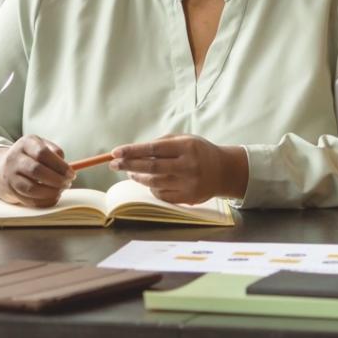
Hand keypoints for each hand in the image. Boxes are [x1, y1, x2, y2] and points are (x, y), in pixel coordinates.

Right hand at [0, 134, 71, 206]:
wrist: (2, 169)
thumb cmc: (29, 157)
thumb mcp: (40, 146)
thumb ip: (54, 153)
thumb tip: (68, 168)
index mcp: (26, 143)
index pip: (43, 153)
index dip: (59, 165)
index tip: (71, 174)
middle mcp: (15, 157)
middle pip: (36, 170)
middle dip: (56, 180)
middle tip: (67, 184)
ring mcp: (10, 175)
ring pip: (32, 188)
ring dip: (51, 193)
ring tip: (60, 191)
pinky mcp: (10, 190)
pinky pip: (29, 200)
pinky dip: (44, 201)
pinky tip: (53, 197)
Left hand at [111, 134, 247, 203]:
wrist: (224, 171)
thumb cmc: (199, 151)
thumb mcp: (185, 139)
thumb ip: (162, 143)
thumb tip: (135, 151)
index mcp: (186, 147)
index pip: (153, 148)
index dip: (132, 151)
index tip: (116, 152)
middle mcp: (188, 165)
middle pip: (151, 167)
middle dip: (129, 165)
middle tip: (113, 164)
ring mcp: (188, 184)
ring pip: (154, 182)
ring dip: (138, 177)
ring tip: (130, 172)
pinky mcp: (188, 198)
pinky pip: (162, 195)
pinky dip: (151, 188)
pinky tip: (148, 182)